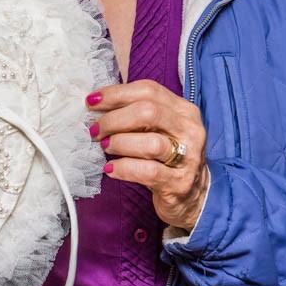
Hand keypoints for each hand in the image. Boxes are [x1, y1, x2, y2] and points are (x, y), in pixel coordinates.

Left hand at [88, 80, 209, 230]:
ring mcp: (189, 157)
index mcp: (184, 110)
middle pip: (149, 112)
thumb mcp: (159, 129)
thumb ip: (136, 114)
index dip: (117, 94)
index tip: (92, 101)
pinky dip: (124, 168)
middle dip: (114, 119)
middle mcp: (190, 130)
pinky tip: (111, 168)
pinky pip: (148, 171)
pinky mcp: (180, 182)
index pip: (149, 90)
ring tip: (104, 147)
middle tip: (96, 130)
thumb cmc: (167, 157)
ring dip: (120, 143)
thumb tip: (98, 103)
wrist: (193, 195)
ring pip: (151, 143)